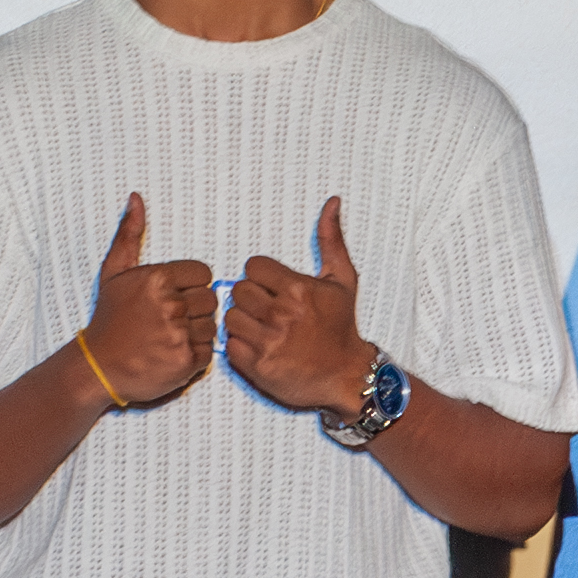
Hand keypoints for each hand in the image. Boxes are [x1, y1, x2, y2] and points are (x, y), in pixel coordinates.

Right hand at [84, 195, 218, 404]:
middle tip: (168, 319)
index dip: (190, 286)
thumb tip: (137, 197)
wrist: (96, 367)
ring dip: (196, 332)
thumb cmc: (109, 318)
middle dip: (194, 309)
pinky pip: (209, 350)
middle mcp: (170, 305)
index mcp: (158, 279)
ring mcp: (179, 335)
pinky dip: (195, 354)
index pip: (203, 274)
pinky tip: (172, 352)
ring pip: (212, 325)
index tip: (171, 296)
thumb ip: (130, 234)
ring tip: (169, 336)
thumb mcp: (114, 272)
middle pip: (210, 299)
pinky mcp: (186, 362)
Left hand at [227, 197, 375, 414]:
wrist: (347, 376)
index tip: (273, 288)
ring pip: (230, 317)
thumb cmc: (342, 327)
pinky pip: (229, 345)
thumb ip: (331, 240)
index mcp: (298, 289)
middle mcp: (282, 314)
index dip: (261, 277)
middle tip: (268, 310)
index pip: (253, 267)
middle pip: (239, 291)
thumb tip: (332, 201)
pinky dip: (240, 346)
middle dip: (251, 299)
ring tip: (262, 328)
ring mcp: (269, 342)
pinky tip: (259, 346)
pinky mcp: (258, 366)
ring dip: (243, 322)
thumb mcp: (342, 280)